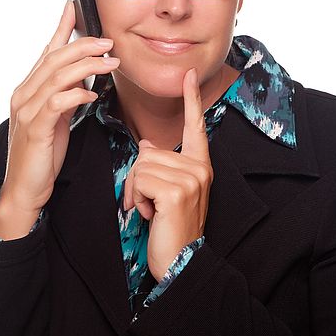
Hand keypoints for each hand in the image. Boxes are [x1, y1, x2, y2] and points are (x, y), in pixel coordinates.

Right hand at [0, 0, 119, 239]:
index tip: (74, 8)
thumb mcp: (56, 120)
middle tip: (108, 42)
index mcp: (27, 90)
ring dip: (87, 65)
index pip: (46, 52)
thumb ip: (64, 97)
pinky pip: (57, 103)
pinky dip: (76, 93)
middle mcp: (23, 95)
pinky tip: (92, 93)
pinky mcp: (35, 128)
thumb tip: (83, 79)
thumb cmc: (42, 156)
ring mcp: (27, 110)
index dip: (61, 29)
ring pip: (57, 76)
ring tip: (110, 62)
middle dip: (83, 45)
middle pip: (54, 58)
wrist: (25, 189)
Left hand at [122, 67, 212, 281]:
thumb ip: (161, 166)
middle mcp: (199, 168)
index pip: (195, 126)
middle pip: (148, 151)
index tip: (190, 73)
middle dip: (138, 179)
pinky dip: (137, 197)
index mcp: (199, 165)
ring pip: (141, 164)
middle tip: (149, 203)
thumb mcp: (167, 192)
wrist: (180, 262)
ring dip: (136, 190)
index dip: (191, 99)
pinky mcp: (177, 190)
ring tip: (151, 210)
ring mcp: (191, 178)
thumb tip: (148, 145)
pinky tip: (150, 214)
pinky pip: (140, 178)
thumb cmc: (170, 227)